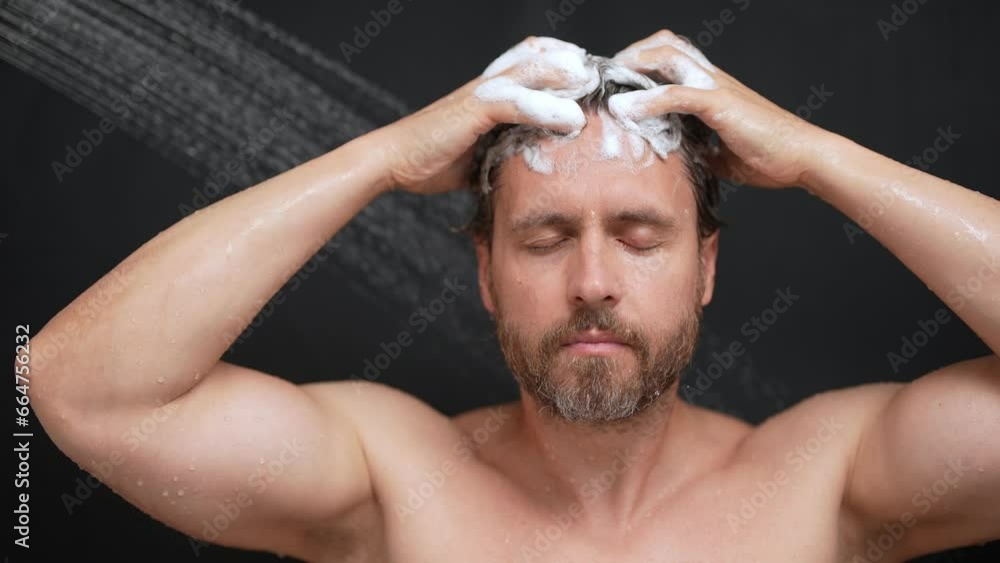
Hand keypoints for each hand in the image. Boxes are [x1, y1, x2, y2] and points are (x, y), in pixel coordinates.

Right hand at [375, 36, 597, 194]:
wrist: (395, 162)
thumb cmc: (434, 159)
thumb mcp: (482, 154)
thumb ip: (508, 151)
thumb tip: (533, 169)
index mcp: (493, 89)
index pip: (535, 59)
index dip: (566, 63)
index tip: (595, 80)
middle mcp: (490, 83)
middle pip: (540, 54)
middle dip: (575, 62)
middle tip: (607, 77)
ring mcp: (482, 92)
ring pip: (533, 71)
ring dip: (569, 77)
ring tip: (598, 88)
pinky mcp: (474, 108)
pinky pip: (517, 102)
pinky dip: (547, 108)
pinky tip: (572, 119)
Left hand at [608, 29, 829, 188]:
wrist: (803, 157)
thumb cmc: (770, 156)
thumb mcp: (724, 154)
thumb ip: (701, 149)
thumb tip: (683, 158)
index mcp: (713, 88)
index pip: (673, 58)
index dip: (644, 61)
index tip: (620, 80)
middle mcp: (713, 79)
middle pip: (665, 45)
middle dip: (631, 55)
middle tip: (608, 75)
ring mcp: (716, 87)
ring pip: (668, 57)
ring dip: (634, 66)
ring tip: (611, 82)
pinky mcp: (719, 104)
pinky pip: (676, 95)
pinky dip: (647, 100)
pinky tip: (627, 110)